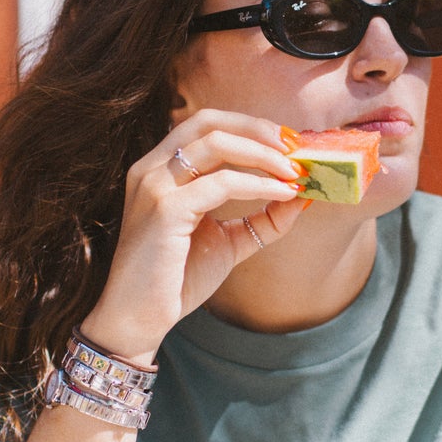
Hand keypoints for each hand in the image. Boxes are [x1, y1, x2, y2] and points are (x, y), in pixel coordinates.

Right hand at [79, 111, 305, 362]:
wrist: (139, 320)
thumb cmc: (176, 280)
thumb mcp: (228, 241)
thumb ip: (262, 218)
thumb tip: (302, 197)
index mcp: (161, 170)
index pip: (206, 125)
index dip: (250, 127)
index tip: (289, 143)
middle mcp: (152, 168)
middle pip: (209, 121)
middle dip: (259, 128)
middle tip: (297, 147)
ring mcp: (155, 186)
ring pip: (216, 143)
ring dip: (263, 153)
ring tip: (295, 171)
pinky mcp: (165, 209)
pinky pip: (221, 183)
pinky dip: (259, 184)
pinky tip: (283, 195)